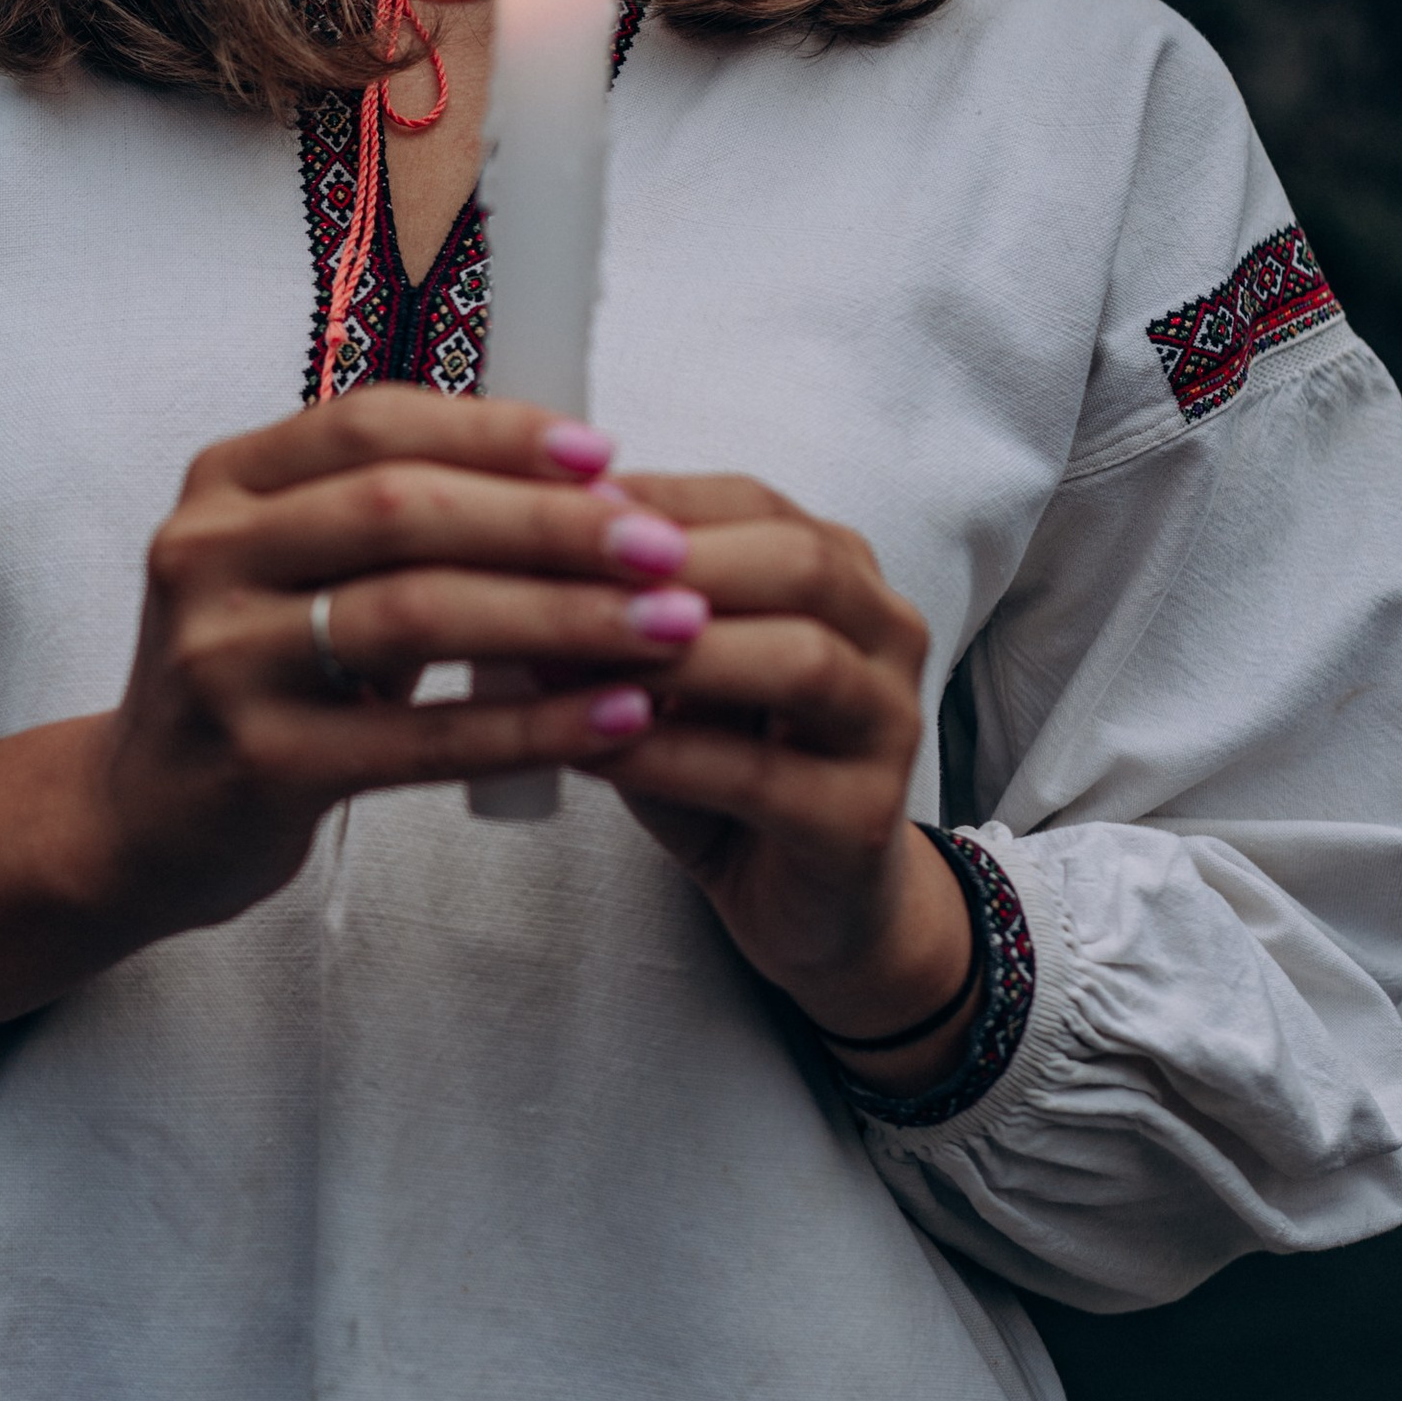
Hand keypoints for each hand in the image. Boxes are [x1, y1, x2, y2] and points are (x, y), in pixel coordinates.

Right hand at [0, 388, 709, 1025]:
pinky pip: (421, 738)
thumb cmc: (260, 676)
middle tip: (662, 546)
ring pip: (417, 613)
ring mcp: (221, 659)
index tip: (604, 454)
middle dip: (549, 522)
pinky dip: (531, 726)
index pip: (372, 424)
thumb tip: (583, 477)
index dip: (495, 432)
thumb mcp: (290, 567)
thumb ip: (390, 513)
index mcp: (224, 484)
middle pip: (401, 509)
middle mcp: (206, 555)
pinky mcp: (258, 762)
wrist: (137, 820)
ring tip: (668, 627)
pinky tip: (618, 719)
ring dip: (560, 617)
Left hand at [578, 476, 973, 1080]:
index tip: (544, 500)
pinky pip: (762, 775)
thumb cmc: (726, 764)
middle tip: (564, 570)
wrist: (808, 900)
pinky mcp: (866, 819)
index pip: (750, 502)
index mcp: (842, 569)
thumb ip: (615, 615)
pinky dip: (667, 755)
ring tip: (574, 658)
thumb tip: (511, 557)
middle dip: (676, 563)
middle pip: (798, 564)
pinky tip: (589, 748)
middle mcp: (888, 632)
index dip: (651, 500)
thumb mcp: (665, 674)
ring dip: (677, 655)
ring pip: (801, 661)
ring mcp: (891, 726)